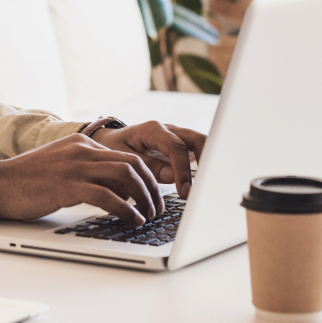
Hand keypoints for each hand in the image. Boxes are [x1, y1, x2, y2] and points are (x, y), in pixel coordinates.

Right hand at [0, 133, 163, 224]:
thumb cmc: (28, 181)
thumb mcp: (62, 166)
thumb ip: (87, 171)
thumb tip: (117, 190)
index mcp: (81, 144)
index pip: (126, 156)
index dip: (145, 178)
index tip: (152, 197)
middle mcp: (81, 150)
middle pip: (132, 164)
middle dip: (151, 189)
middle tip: (158, 209)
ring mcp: (75, 166)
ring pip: (125, 177)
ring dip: (144, 200)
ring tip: (149, 217)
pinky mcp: (67, 185)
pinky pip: (107, 195)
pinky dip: (126, 209)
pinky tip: (132, 220)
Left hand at [91, 121, 205, 198]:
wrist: (111, 142)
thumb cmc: (115, 148)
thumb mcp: (123, 157)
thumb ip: (147, 166)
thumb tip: (173, 176)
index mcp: (153, 130)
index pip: (175, 147)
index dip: (182, 170)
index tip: (185, 192)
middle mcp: (169, 130)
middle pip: (197, 139)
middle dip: (207, 161)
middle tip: (205, 188)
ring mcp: (178, 137)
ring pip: (203, 145)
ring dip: (210, 164)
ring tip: (210, 187)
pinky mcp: (182, 147)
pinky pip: (200, 153)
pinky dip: (206, 166)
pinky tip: (207, 184)